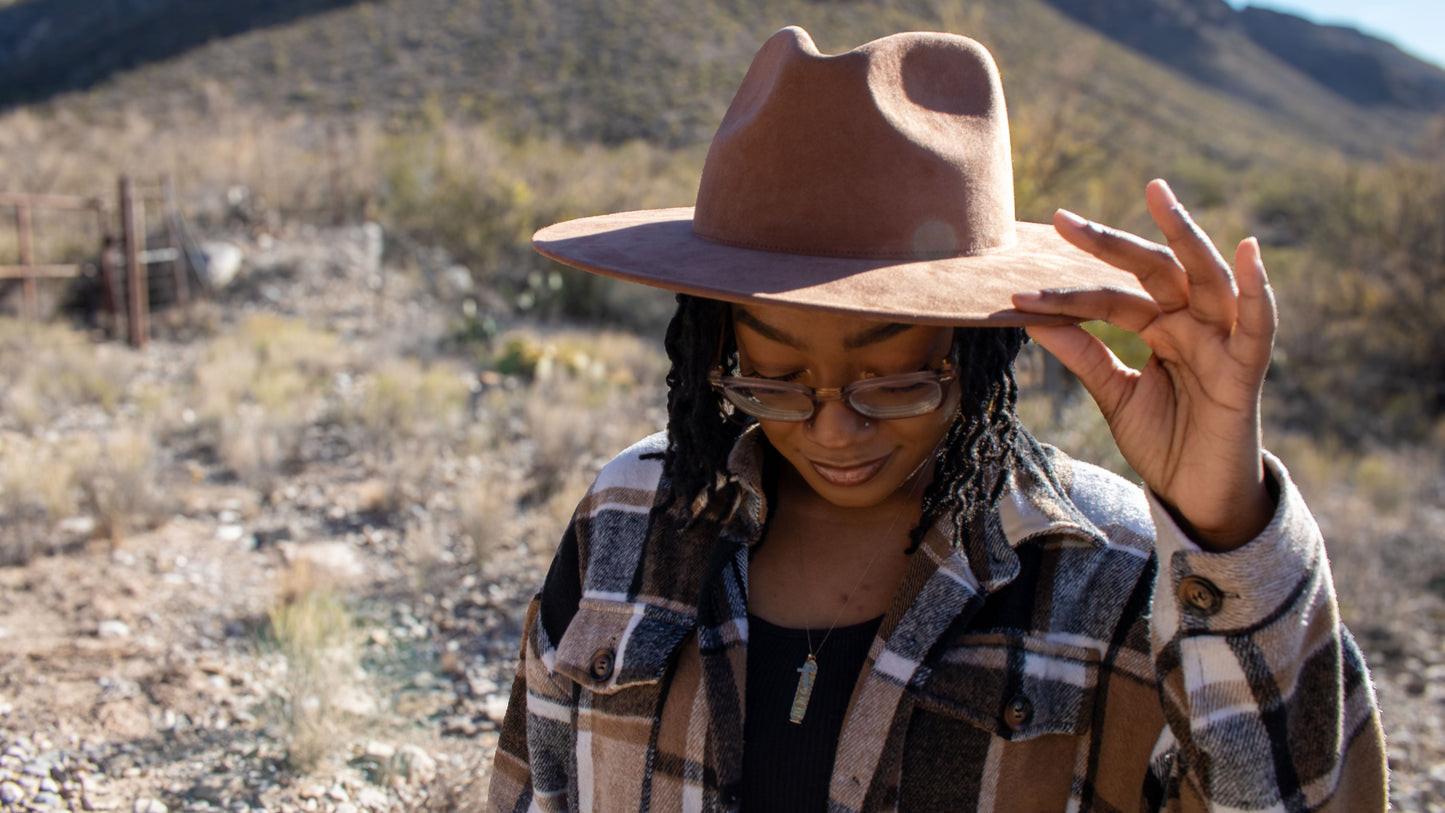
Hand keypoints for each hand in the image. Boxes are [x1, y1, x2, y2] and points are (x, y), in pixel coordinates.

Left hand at [1011, 179, 1276, 551]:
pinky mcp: (1247, 370)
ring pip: (1206, 277)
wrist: (1197, 496)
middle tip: (1065, 220)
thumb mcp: (1115, 393)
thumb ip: (1084, 355)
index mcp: (1161, 326)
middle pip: (1153, 271)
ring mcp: (1222, 341)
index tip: (1018, 291)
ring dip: (1184, 235)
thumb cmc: (1165, 441)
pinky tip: (1248, 251)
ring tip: (1158, 196)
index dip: (1066, 295)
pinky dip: (1257, 289)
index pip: (1110, 298)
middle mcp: (1192, 323)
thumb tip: (1034, 320)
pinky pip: (1258, 324)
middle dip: (1112, 243)